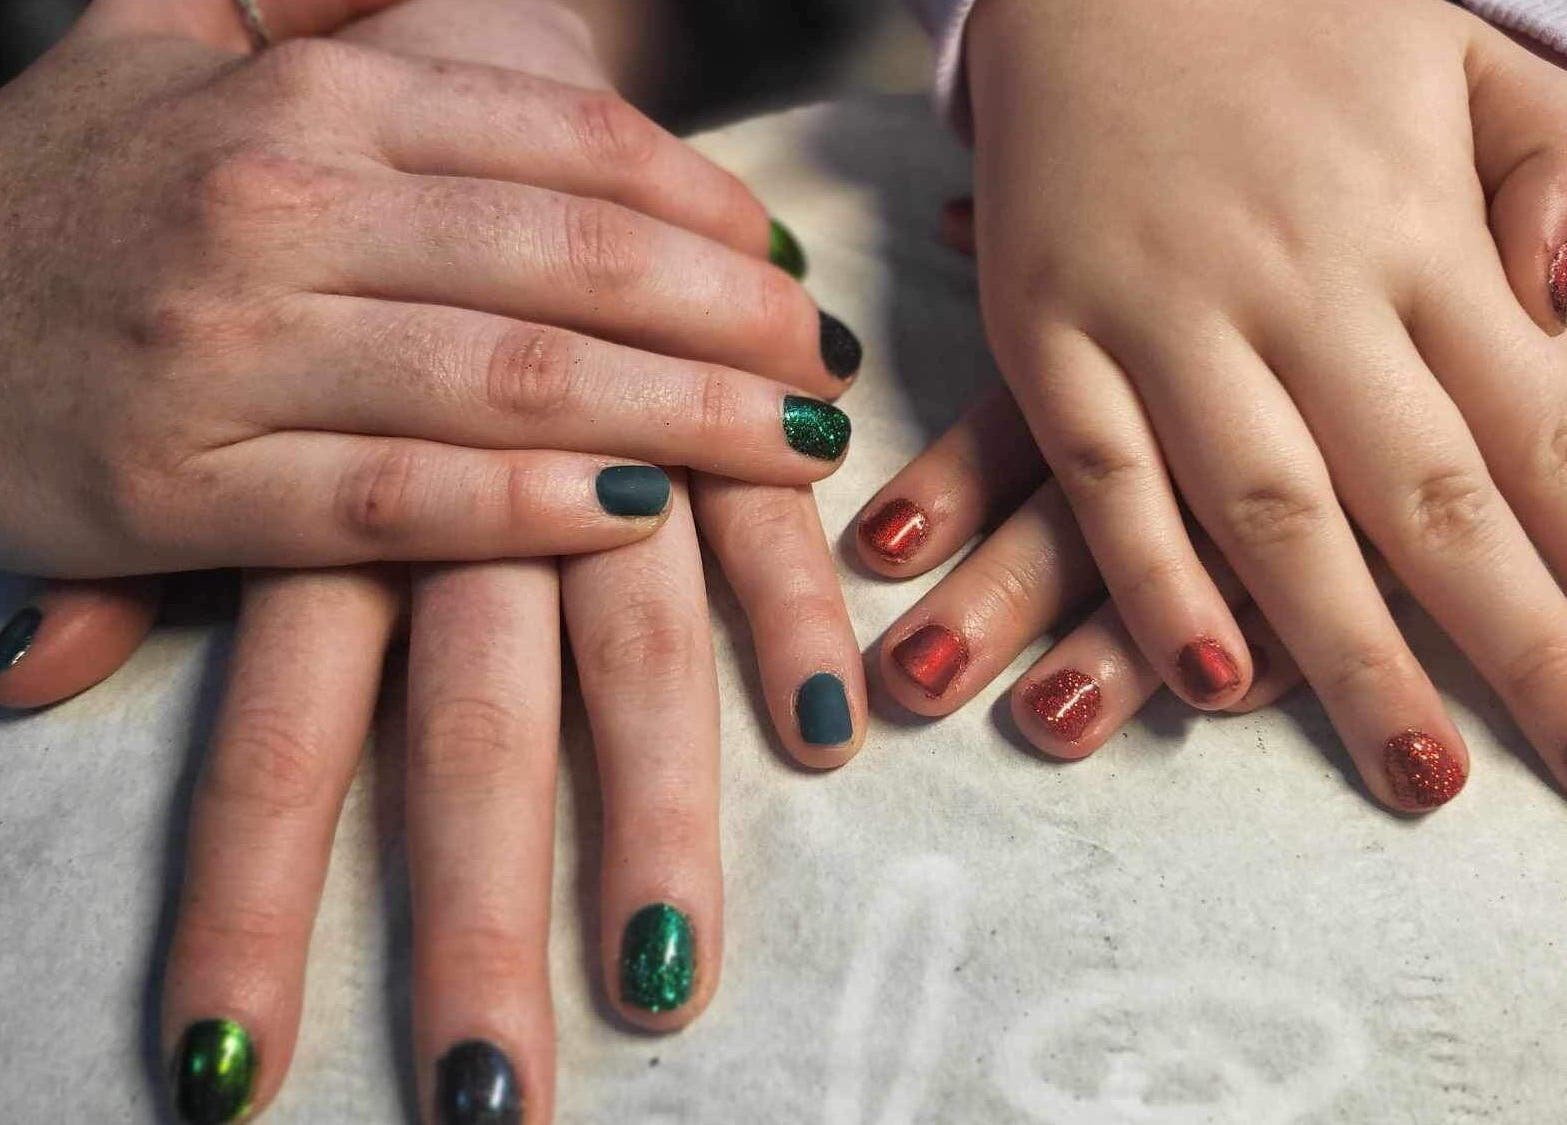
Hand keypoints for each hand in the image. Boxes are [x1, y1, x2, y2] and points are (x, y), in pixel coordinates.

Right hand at [0, 0, 855, 578]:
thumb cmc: (67, 192)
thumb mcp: (169, 43)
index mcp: (302, 101)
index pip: (566, 143)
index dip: (705, 211)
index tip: (785, 266)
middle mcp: (275, 211)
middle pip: (572, 261)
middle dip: (729, 321)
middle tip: (822, 368)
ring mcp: (231, 355)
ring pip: (510, 382)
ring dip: (680, 421)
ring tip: (791, 452)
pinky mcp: (189, 493)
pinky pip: (399, 503)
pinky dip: (529, 507)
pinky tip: (638, 516)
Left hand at [0, 4, 866, 1119]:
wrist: (442, 20)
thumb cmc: (295, 214)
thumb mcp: (187, 364)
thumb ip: (119, 545)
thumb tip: (25, 676)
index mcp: (298, 473)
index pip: (269, 725)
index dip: (254, 898)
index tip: (244, 1067)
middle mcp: (443, 475)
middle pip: (461, 723)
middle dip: (474, 912)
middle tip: (497, 1097)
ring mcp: (584, 432)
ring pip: (625, 637)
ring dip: (650, 813)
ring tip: (663, 976)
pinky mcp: (691, 389)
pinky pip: (749, 508)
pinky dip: (785, 609)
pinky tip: (827, 731)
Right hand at [951, 0, 1566, 810]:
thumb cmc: (1293, 26)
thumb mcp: (1461, 63)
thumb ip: (1554, 177)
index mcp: (1419, 228)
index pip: (1543, 424)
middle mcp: (1302, 283)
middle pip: (1427, 494)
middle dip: (1518, 642)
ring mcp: (1163, 312)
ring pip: (1268, 506)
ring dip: (1346, 651)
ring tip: (1418, 773)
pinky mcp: (1047, 329)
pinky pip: (1104, 472)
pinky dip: (1153, 578)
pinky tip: (1206, 680)